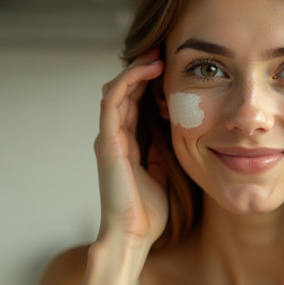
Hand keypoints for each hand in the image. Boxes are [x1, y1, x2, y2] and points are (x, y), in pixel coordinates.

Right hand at [94, 49, 167, 248]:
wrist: (134, 235)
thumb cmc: (148, 213)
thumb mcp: (162, 175)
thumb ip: (162, 153)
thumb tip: (175, 135)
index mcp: (128, 145)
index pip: (136, 104)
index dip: (150, 84)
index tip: (172, 68)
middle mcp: (115, 138)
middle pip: (125, 92)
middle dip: (143, 69)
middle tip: (165, 50)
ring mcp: (109, 138)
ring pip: (116, 90)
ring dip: (135, 68)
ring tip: (157, 53)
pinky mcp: (108, 141)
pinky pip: (113, 101)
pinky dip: (128, 80)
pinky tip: (148, 69)